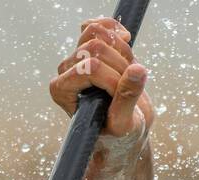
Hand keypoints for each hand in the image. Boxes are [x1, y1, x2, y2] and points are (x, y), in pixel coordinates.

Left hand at [50, 16, 154, 151]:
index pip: (90, 68)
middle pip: (94, 47)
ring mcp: (76, 60)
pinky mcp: (89, 50)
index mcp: (61, 91)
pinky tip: (125, 37)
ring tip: (128, 71)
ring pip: (97, 34)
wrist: (123, 129)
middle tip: (129, 85)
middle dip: (120, 64)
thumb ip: (127, 100)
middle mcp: (64, 73)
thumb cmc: (117, 134)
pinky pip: (96, 26)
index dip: (113, 78)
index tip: (121, 98)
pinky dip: (113, 27)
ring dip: (121, 50)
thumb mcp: (124, 124)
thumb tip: (137, 71)